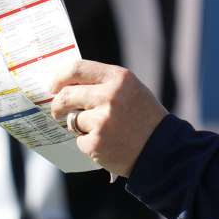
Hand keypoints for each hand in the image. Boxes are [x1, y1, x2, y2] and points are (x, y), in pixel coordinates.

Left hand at [50, 60, 168, 177]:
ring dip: (80, 127)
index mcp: (119, 78)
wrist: (164, 149)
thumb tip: (67, 86)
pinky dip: (89, 144)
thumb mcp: (131, 90)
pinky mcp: (96, 143)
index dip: (59, 77)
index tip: (54, 86)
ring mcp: (102, 121)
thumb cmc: (145, 118)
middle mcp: (110, 96)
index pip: (76, 69)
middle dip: (58, 105)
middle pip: (66, 95)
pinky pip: (79, 141)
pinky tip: (107, 144)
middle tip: (58, 112)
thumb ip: (104, 84)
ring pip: (73, 120)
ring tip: (102, 131)